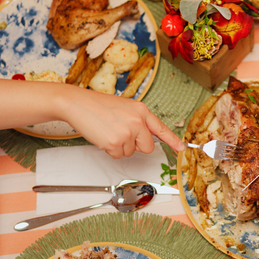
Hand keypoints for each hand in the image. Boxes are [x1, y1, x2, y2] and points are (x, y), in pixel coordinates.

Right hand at [0, 77, 184, 158]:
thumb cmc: (99, 106)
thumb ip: (138, 121)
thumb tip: (147, 138)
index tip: (181, 149)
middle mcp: (138, 121)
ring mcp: (127, 132)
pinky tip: (103, 136)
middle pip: (146, 147)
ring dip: (119, 146)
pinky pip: (118, 155)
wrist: (78, 103)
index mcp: (142, 111)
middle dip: (135, 146)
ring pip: (130, 152)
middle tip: (120, 133)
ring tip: (108, 131)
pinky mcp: (115, 143)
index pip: (161, 128)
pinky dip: (109, 150)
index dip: (172, 141)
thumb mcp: (125, 108)